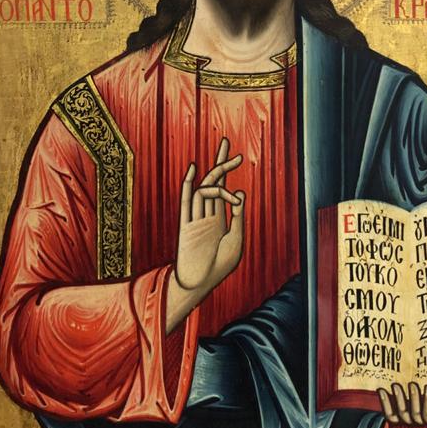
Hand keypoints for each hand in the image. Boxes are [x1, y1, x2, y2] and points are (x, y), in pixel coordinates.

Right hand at [169, 138, 244, 326]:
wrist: (200, 284)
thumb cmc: (220, 267)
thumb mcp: (236, 241)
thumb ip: (238, 217)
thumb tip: (240, 192)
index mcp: (220, 220)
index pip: (224, 189)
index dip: (228, 172)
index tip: (238, 157)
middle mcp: (207, 215)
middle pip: (213, 182)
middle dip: (220, 163)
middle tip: (227, 143)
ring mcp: (196, 218)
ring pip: (204, 189)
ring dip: (215, 174)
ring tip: (228, 160)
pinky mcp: (186, 225)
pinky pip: (186, 202)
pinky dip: (189, 185)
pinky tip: (193, 170)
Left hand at [377, 383, 426, 425]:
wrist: (413, 387)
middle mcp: (424, 420)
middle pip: (420, 415)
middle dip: (415, 398)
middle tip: (412, 384)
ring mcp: (410, 421)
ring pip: (405, 415)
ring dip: (400, 399)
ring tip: (397, 385)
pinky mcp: (396, 419)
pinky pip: (390, 415)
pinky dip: (386, 403)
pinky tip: (382, 390)